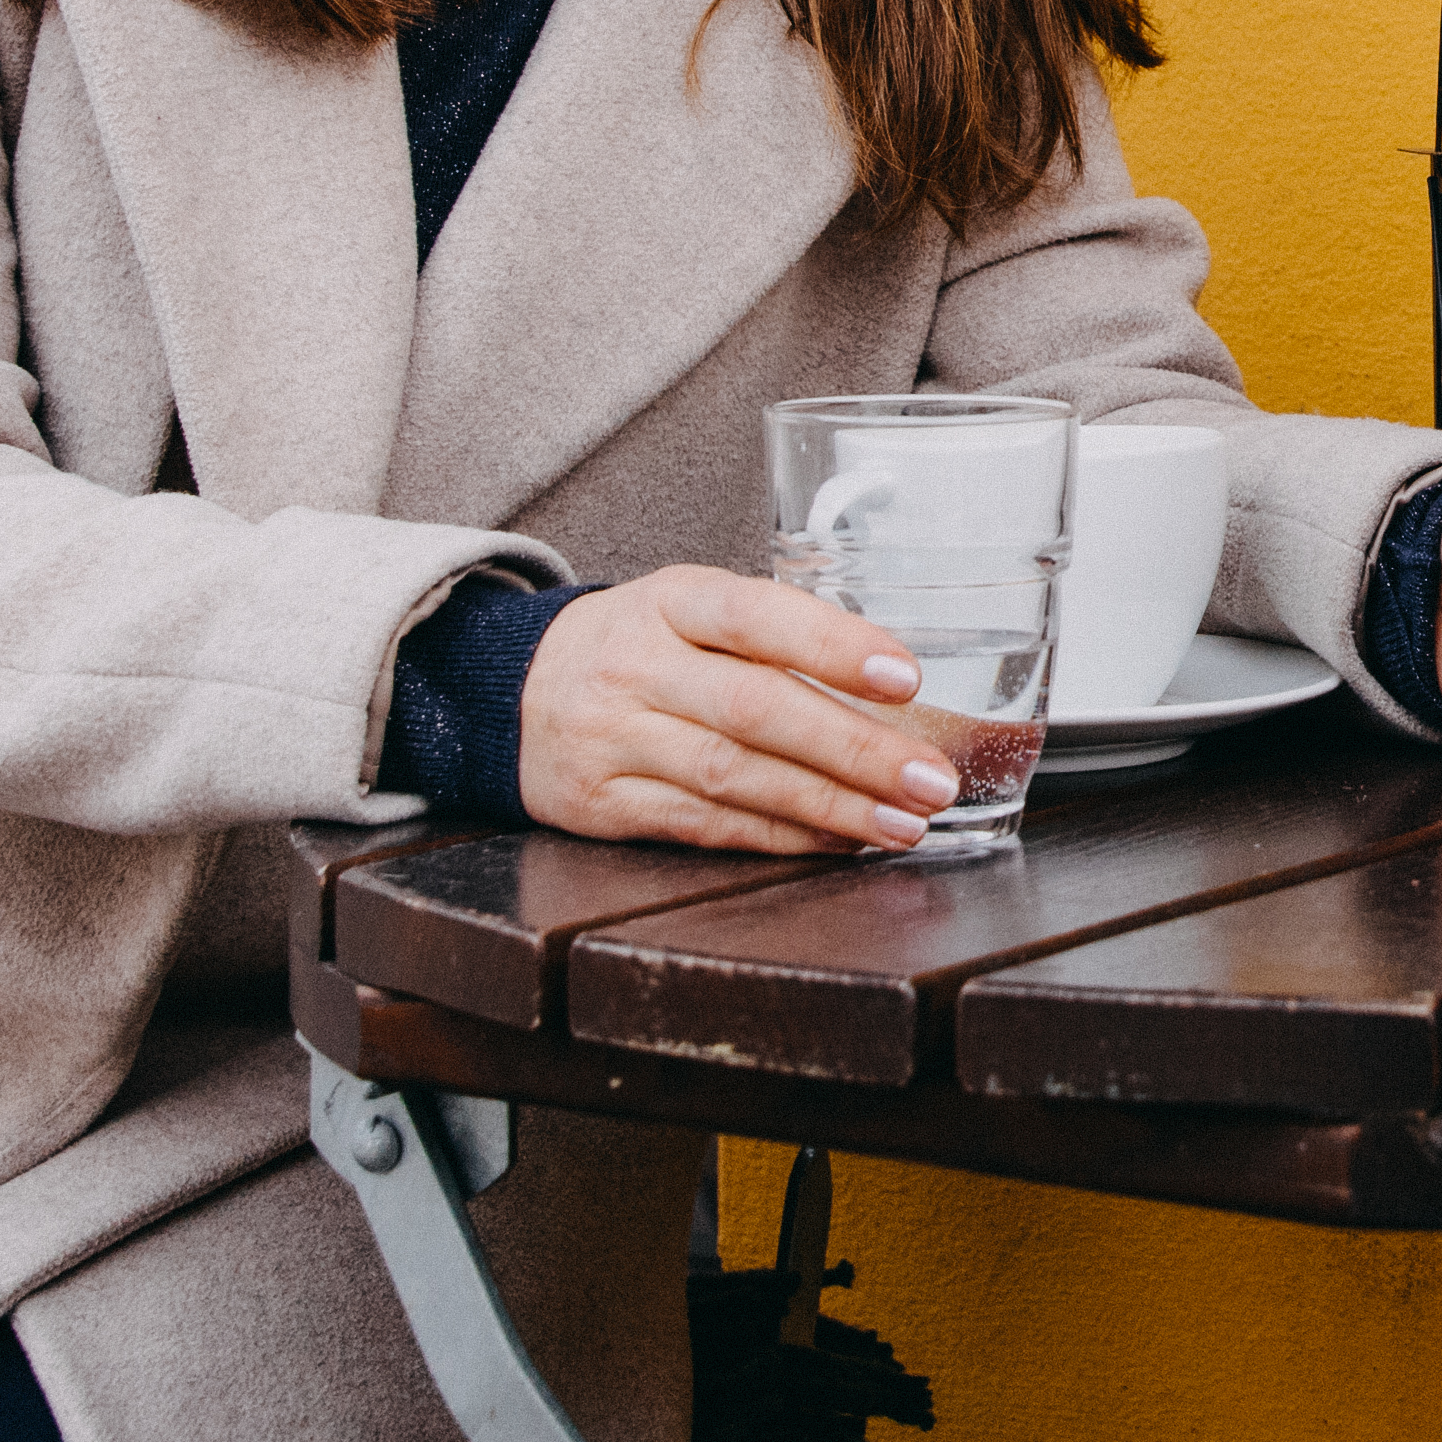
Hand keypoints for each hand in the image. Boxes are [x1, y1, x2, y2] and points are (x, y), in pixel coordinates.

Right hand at [517, 567, 967, 856]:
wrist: (512, 691)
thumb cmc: (637, 645)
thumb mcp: (688, 607)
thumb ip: (772, 633)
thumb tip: (893, 682)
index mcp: (670, 600)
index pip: (755, 614)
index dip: (832, 645)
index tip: (904, 676)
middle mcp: (638, 666)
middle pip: (754, 709)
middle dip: (854, 750)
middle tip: (929, 778)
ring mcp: (616, 738)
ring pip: (735, 778)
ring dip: (831, 807)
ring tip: (902, 822)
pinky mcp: (605, 803)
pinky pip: (707, 825)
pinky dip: (781, 836)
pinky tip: (837, 841)